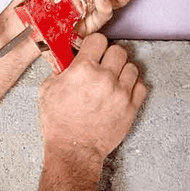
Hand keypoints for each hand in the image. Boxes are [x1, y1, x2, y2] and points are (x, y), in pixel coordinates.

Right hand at [39, 33, 147, 161]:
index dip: (94, 44)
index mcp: (83, 69)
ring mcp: (121, 93)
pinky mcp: (131, 107)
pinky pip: (141, 85)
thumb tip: (68, 57)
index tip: (92, 51)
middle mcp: (105, 78)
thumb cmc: (58, 122)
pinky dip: (133, 85)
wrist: (74, 150)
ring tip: (113, 79)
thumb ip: (60, 68)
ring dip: (122, 70)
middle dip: (109, 55)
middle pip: (118, 50)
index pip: (98, 39)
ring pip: (132, 66)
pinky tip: (123, 90)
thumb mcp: (47, 89)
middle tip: (103, 65)